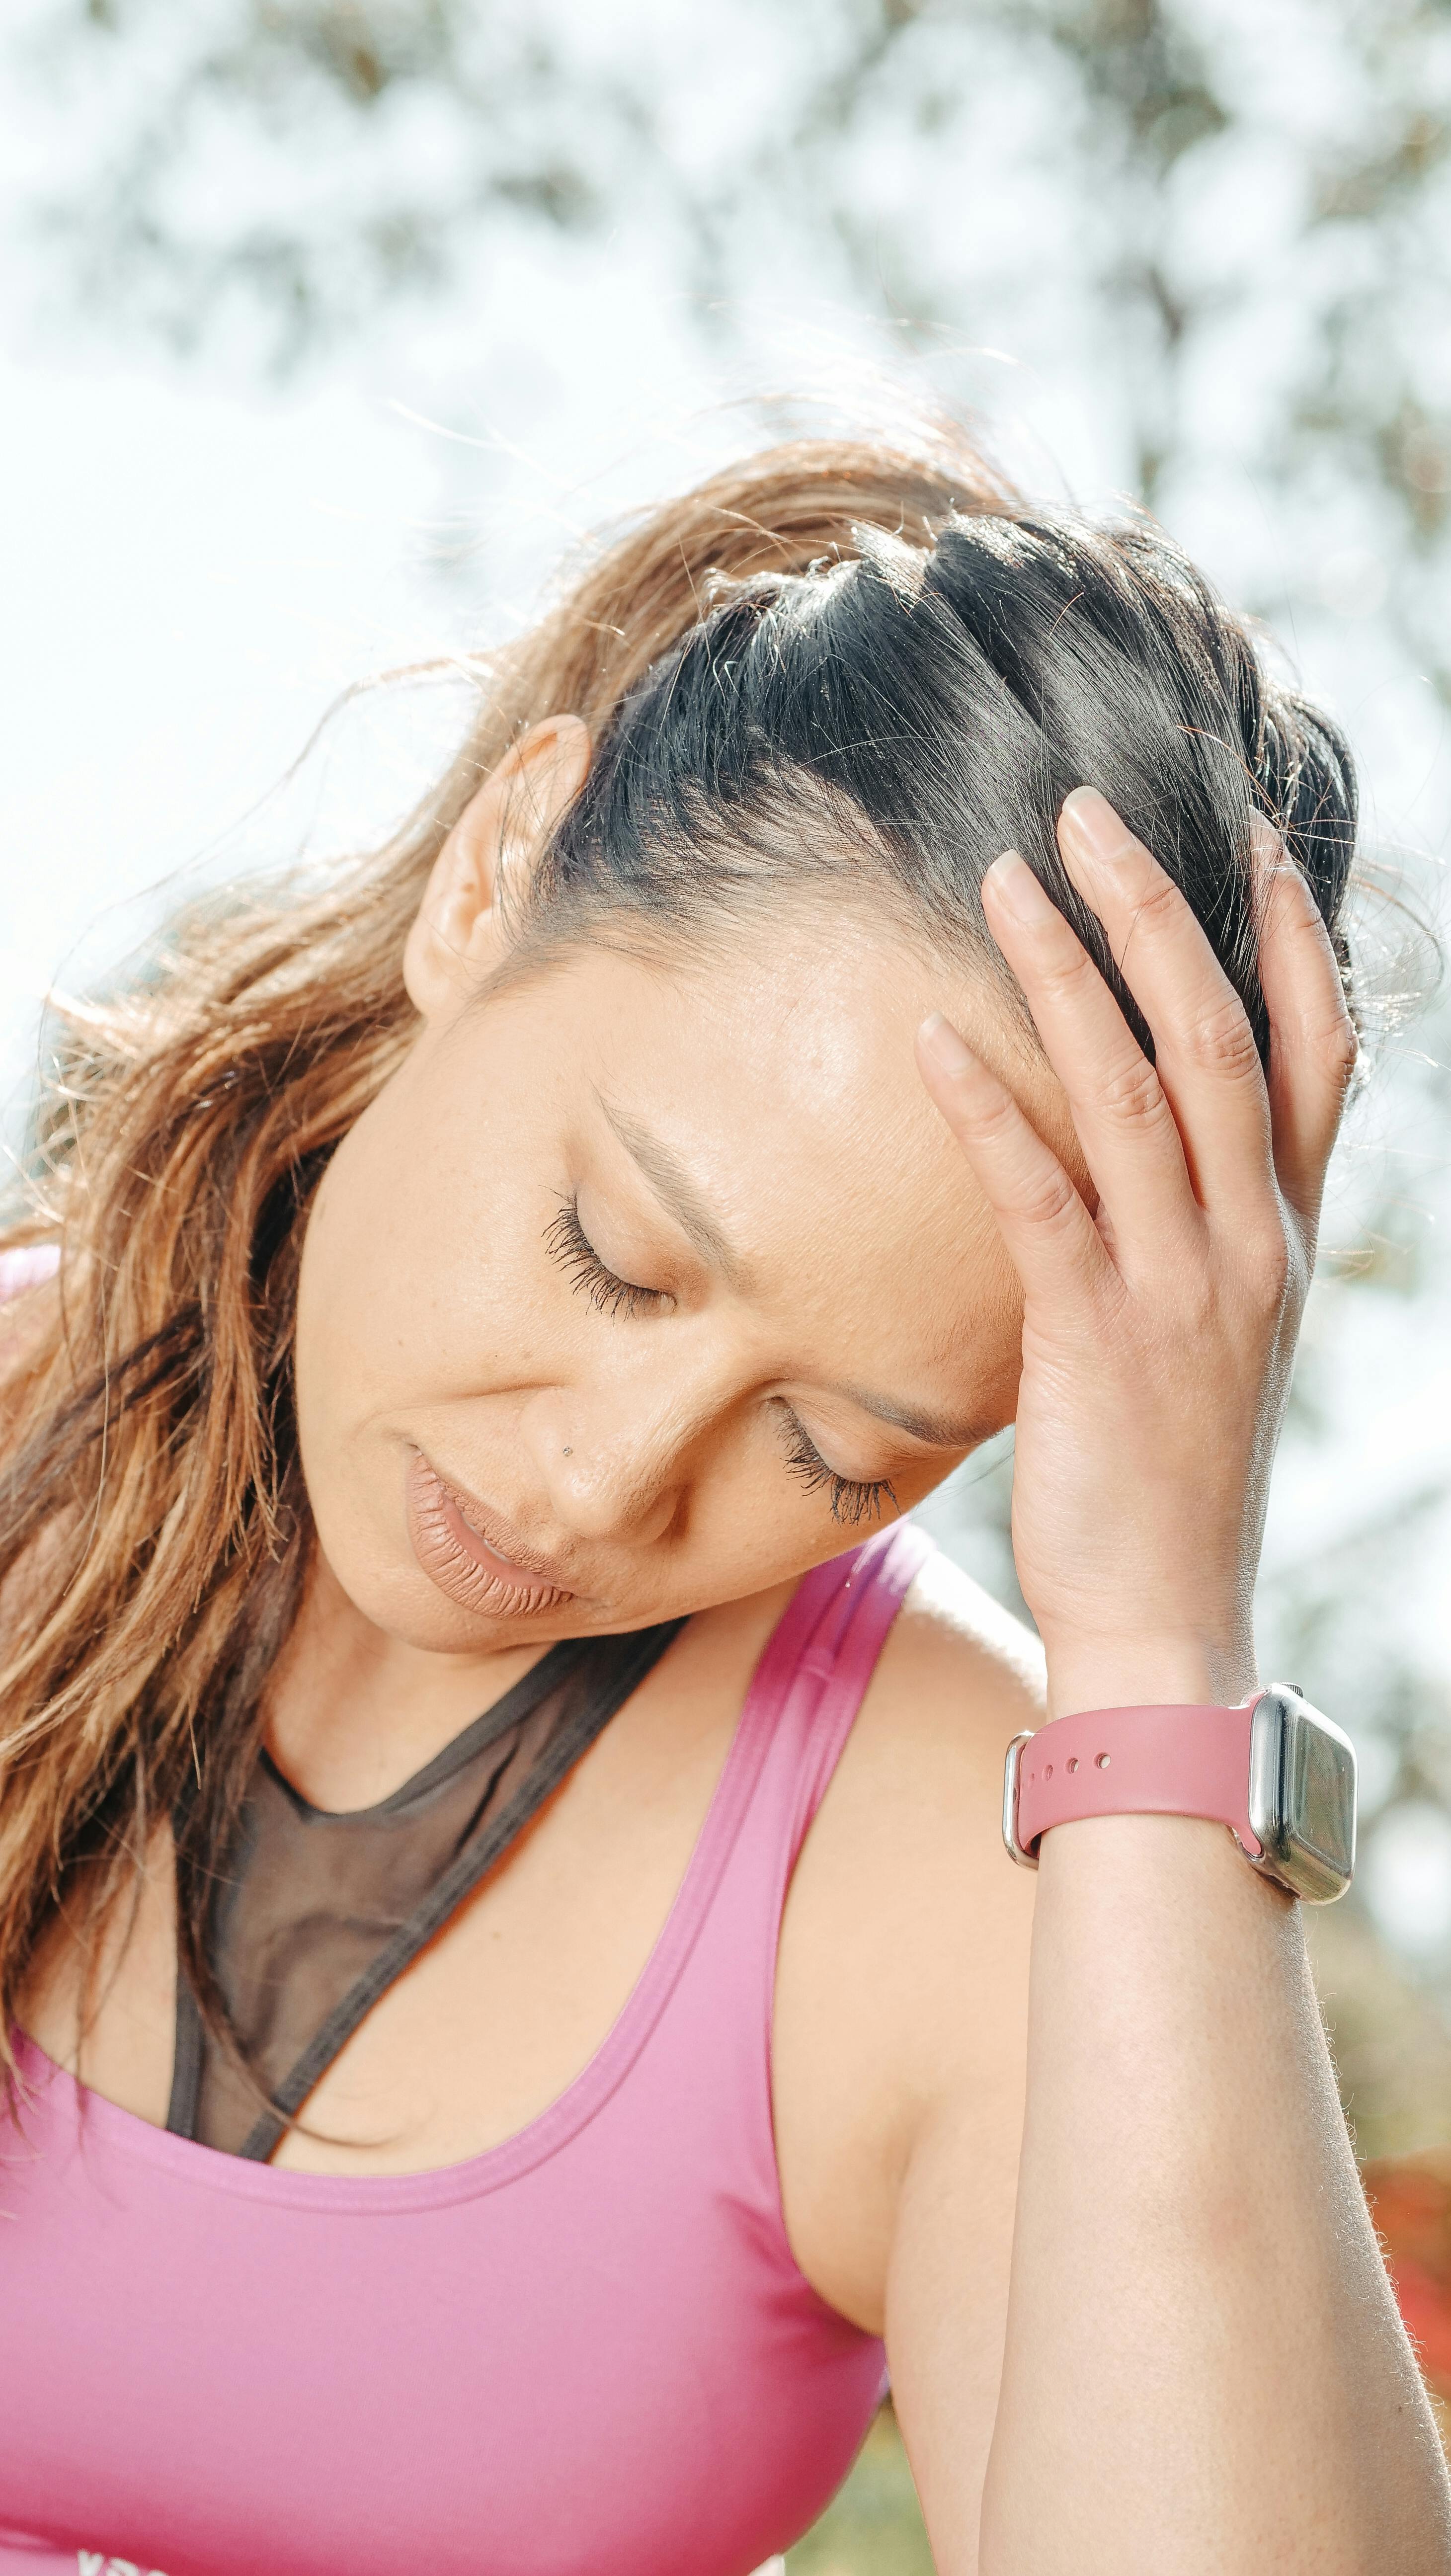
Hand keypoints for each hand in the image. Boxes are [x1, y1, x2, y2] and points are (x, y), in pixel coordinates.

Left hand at [916, 787, 1356, 1719]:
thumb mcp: (1211, 1334)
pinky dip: (988, 1108)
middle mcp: (1253, 1245)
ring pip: (1140, 1093)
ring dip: (1068, 974)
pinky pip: (1043, 1198)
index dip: (1287, 939)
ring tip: (1004, 879)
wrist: (1165, 1621)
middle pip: (1225, 1039)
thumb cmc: (1167, 1474)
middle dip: (1160, 913)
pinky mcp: (1096, 1339)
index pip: (1318, 1056)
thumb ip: (1188, 1232)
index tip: (1244, 835)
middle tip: (1089, 810)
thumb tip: (1123, 1141)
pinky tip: (933, 1035)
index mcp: (1284, 1237)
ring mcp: (1184, 1291)